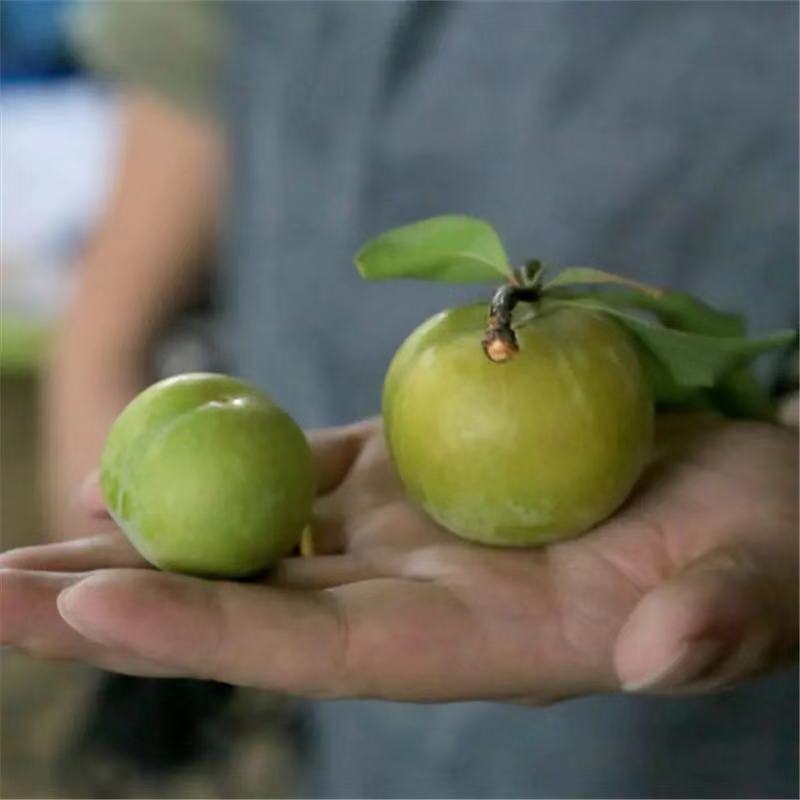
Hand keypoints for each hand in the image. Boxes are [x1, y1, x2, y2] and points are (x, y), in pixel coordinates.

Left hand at [1, 415, 795, 701]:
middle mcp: (424, 596)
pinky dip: (231, 465)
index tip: (82, 603)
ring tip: (37, 532)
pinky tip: (159, 458)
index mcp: (484, 640)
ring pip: (256, 539)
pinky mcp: (415, 474)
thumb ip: (711, 622)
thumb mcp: (756, 577)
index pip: (319, 651)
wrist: (751, 492)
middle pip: (250, 605)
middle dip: (124, 602)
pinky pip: (303, 472)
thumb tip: (664, 652)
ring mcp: (409, 534)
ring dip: (154, 531)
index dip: (204, 632)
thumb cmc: (766, 541)